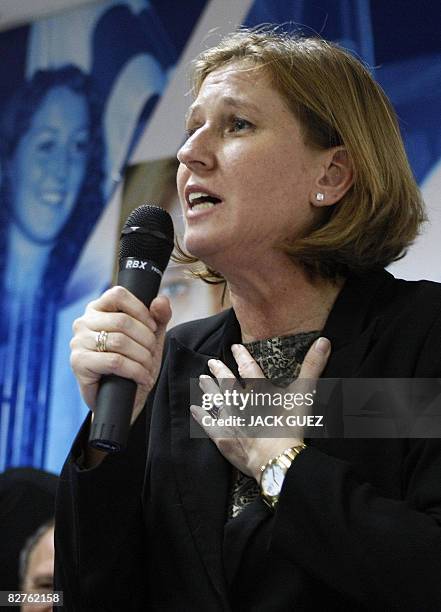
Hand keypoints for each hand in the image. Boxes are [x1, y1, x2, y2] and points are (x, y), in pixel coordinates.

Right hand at [70, 286, 170, 424]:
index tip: (152, 327)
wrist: (124, 398)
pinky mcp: (79, 363)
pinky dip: (134, 370)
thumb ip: (159, 316)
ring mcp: (78, 342)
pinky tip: (141, 377)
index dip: (141, 310)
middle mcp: (84, 322)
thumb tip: (161, 300)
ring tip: (147, 366)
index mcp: (98, 309)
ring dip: (142, 356)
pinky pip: (114, 361)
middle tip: (151, 353)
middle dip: (145, 339)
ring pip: (120, 341)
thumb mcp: (150, 337)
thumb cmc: (134, 362)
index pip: (118, 294)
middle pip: (122, 321)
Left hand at [191, 338, 330, 480]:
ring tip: (202, 380)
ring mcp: (229, 420)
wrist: (276, 458)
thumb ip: (313, 366)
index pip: (248, 368)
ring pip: (215, 401)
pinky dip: (202, 416)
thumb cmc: (290, 426)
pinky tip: (194, 410)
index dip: (241, 356)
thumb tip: (324, 341)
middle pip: (226, 383)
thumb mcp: (304, 394)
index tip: (234, 347)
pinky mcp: (224, 439)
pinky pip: (209, 425)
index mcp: (259, 390)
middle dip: (219, 371)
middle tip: (211, 362)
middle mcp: (240, 402)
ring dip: (208, 390)